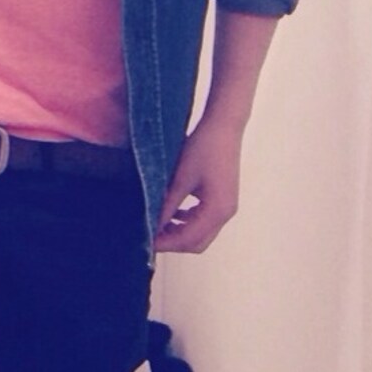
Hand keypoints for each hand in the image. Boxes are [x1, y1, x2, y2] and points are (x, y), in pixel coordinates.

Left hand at [154, 116, 242, 253]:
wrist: (224, 126)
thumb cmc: (204, 148)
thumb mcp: (180, 179)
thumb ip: (167, 206)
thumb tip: (152, 226)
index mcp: (217, 211)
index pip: (189, 240)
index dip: (166, 244)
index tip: (146, 242)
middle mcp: (225, 214)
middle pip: (197, 243)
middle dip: (173, 243)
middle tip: (149, 236)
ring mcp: (226, 207)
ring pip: (200, 233)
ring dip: (179, 233)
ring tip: (156, 225)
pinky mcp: (223, 199)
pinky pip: (204, 220)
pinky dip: (187, 222)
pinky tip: (171, 213)